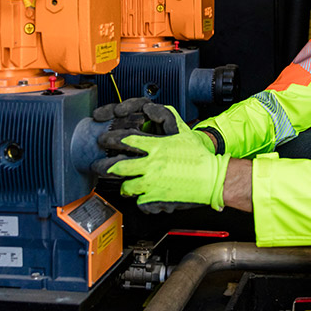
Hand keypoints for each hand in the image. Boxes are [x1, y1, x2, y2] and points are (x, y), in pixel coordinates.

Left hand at [91, 104, 228, 212]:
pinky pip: (140, 202)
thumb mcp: (182, 131)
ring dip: (124, 186)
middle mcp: (151, 164)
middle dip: (104, 167)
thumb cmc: (200, 156)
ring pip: (127, 186)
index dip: (111, 140)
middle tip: (98, 167)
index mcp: (156, 147)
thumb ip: (165, 117)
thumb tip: (149, 109)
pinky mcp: (157, 199)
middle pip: (118, 166)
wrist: (213, 178)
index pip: (126, 141)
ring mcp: (152, 183)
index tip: (104, 141)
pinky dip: (140, 200)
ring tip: (124, 185)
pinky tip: (142, 197)